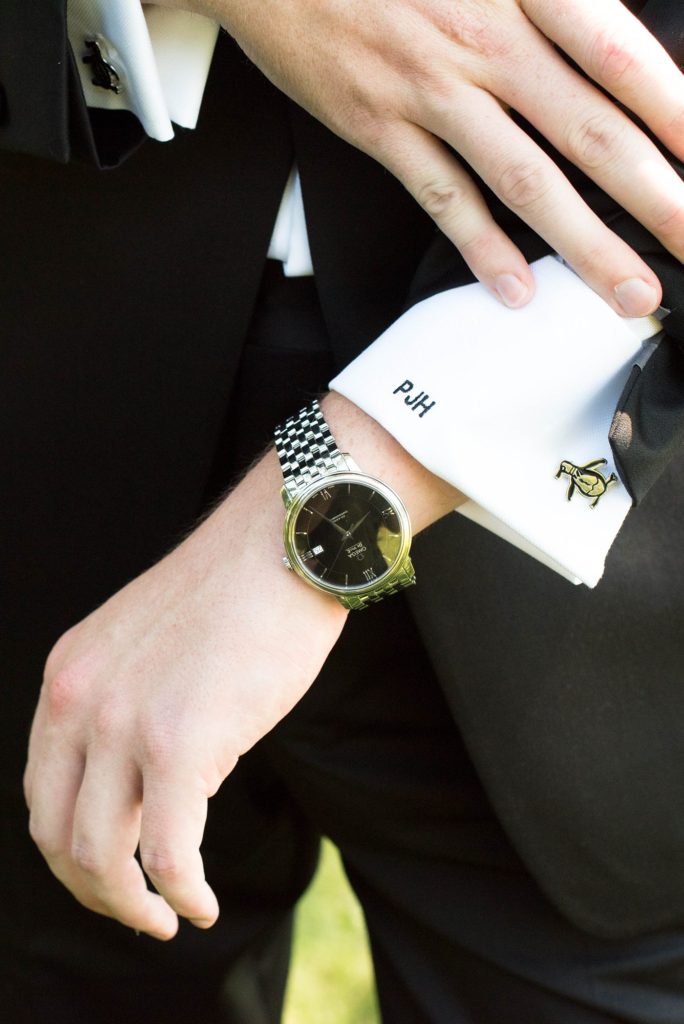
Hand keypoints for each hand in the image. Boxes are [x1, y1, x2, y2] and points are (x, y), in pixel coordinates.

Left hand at [23, 395, 462, 937]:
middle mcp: (79, 701)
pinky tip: (203, 905)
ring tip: (167, 918)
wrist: (286, 545)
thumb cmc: (240, 593)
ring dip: (131, 905)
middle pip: (56, 834)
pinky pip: (169, 854)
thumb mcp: (152, 645)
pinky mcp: (181, 745)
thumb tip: (159, 786)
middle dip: (92, 890)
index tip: (111, 871)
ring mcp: (125, 724)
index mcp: (68, 675)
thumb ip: (133, 707)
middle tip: (136, 910)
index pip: (42, 789)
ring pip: (102, 856)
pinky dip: (182, 894)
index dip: (69, 847)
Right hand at [151, 0, 682, 314]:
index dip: (671, 112)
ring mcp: (431, 91)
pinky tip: (515, 289)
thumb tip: (609, 44)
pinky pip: (441, 198)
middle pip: (588, 132)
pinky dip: (480, 248)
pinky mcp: (382, 129)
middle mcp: (483, 39)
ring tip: (627, 290)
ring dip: (584, 244)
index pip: (617, 55)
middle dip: (653, 198)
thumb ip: (546, 0)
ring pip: (524, 180)